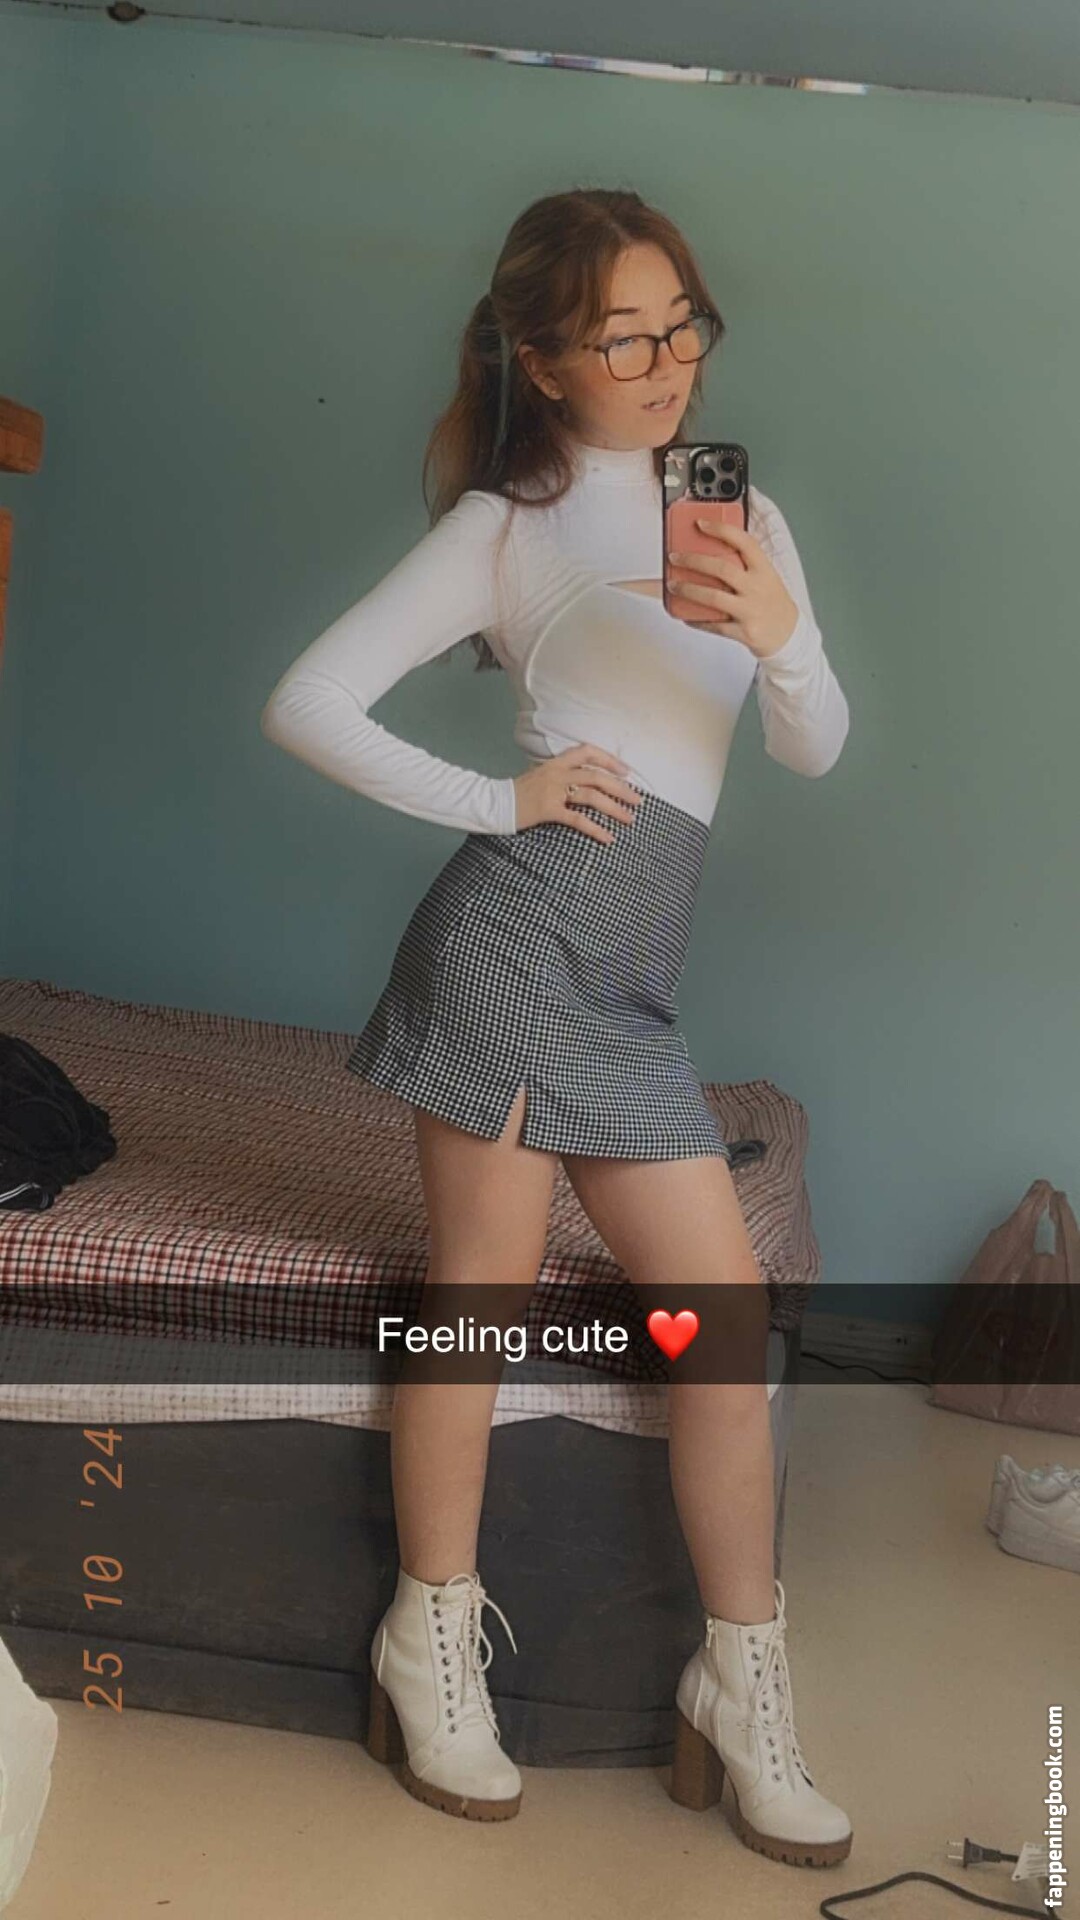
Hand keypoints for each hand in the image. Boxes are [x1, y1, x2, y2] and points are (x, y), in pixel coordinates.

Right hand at [513, 744, 644, 843]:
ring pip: (592, 796)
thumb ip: (560, 774)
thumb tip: (581, 780)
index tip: (626, 771)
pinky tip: (608, 838)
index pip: (587, 752)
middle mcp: (557, 773)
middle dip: (621, 788)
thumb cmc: (518, 792)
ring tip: (630, 819)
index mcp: (556, 762)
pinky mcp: (548, 810)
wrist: (494, 803)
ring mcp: (553, 791)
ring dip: (614, 808)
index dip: (610, 760)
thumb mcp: (539, 775)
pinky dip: (596, 829)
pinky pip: (578, 819)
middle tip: (638, 800)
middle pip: (597, 776)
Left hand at [667, 516, 799, 659]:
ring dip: (688, 590)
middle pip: (721, 569)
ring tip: (673, 585)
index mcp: (764, 570)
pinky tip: (684, 614)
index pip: (744, 542)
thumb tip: (709, 550)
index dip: (721, 530)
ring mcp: (750, 611)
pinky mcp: (743, 632)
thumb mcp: (766, 576)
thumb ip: (744, 564)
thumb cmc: (772, 601)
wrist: (789, 634)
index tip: (700, 523)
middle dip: (693, 561)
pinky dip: (696, 619)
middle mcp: (757, 588)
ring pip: (713, 597)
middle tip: (674, 557)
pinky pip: (714, 625)